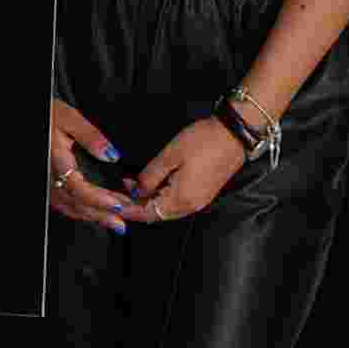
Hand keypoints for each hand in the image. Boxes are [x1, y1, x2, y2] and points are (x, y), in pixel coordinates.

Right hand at [46, 98, 139, 232]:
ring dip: (94, 216)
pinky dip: (82, 211)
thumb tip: (111, 155)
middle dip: (102, 214)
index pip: (78, 188)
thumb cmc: (47, 115)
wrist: (34, 118)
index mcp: (57, 161)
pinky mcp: (49, 183)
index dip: (99, 200)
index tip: (118, 204)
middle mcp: (50, 176)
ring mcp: (48, 182)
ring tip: (115, 221)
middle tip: (124, 218)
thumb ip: (90, 136)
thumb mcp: (69, 117)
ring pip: (70, 208)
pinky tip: (95, 213)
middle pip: (77, 204)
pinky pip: (64, 204)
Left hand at [127, 113, 251, 223]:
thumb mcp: (170, 156)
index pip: (147, 213)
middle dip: (137, 204)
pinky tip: (153, 181)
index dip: (129, 210)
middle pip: (157, 213)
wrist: (235, 133)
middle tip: (119, 190)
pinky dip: (162, 194)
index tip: (113, 204)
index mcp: (181, 200)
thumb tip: (136, 190)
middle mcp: (190, 206)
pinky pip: (177, 200)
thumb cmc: (204, 141)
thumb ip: (149, 176)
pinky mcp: (204, 192)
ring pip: (167, 207)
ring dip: (149, 199)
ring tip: (132, 183)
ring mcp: (199, 200)